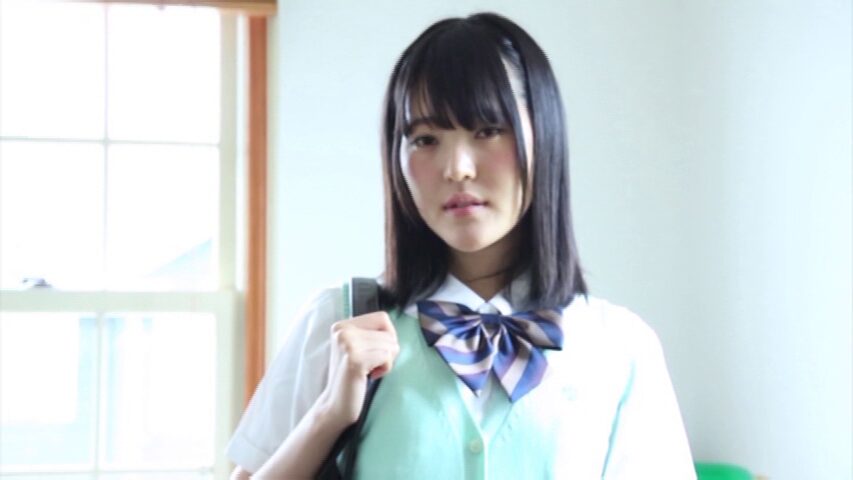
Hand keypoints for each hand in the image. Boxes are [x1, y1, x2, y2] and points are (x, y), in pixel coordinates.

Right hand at [317, 312, 399, 428]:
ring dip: (386, 361)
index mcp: (342, 325)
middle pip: (388, 332)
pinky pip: (387, 356)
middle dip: (388, 351)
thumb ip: (371, 333)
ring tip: (369, 371)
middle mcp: (342, 330)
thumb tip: (397, 324)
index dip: (388, 336)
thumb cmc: (352, 377)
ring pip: (390, 344)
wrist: (335, 405)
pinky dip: (385, 369)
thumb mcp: (357, 347)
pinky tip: (370, 376)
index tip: (376, 353)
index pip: (382, 318)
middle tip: (372, 365)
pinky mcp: (354, 358)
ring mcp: (347, 343)